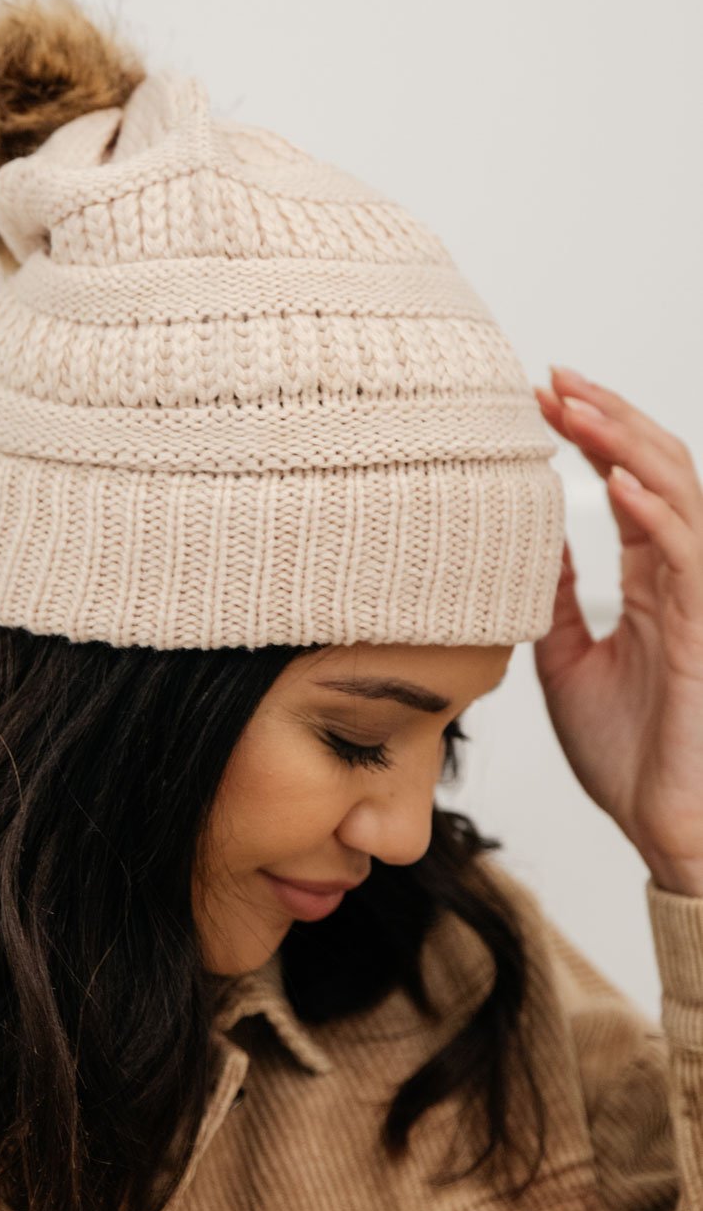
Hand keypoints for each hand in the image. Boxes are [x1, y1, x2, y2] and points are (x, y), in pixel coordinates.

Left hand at [532, 367, 702, 896]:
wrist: (665, 832)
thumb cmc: (628, 757)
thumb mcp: (565, 664)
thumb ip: (554, 601)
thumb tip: (525, 547)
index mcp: (655, 583)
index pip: (631, 486)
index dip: (593, 436)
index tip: (538, 399)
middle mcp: (684, 579)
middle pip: (658, 471)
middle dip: (608, 418)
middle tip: (552, 378)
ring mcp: (701, 600)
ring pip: (679, 495)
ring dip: (628, 444)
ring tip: (576, 404)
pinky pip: (689, 556)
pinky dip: (656, 513)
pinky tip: (616, 482)